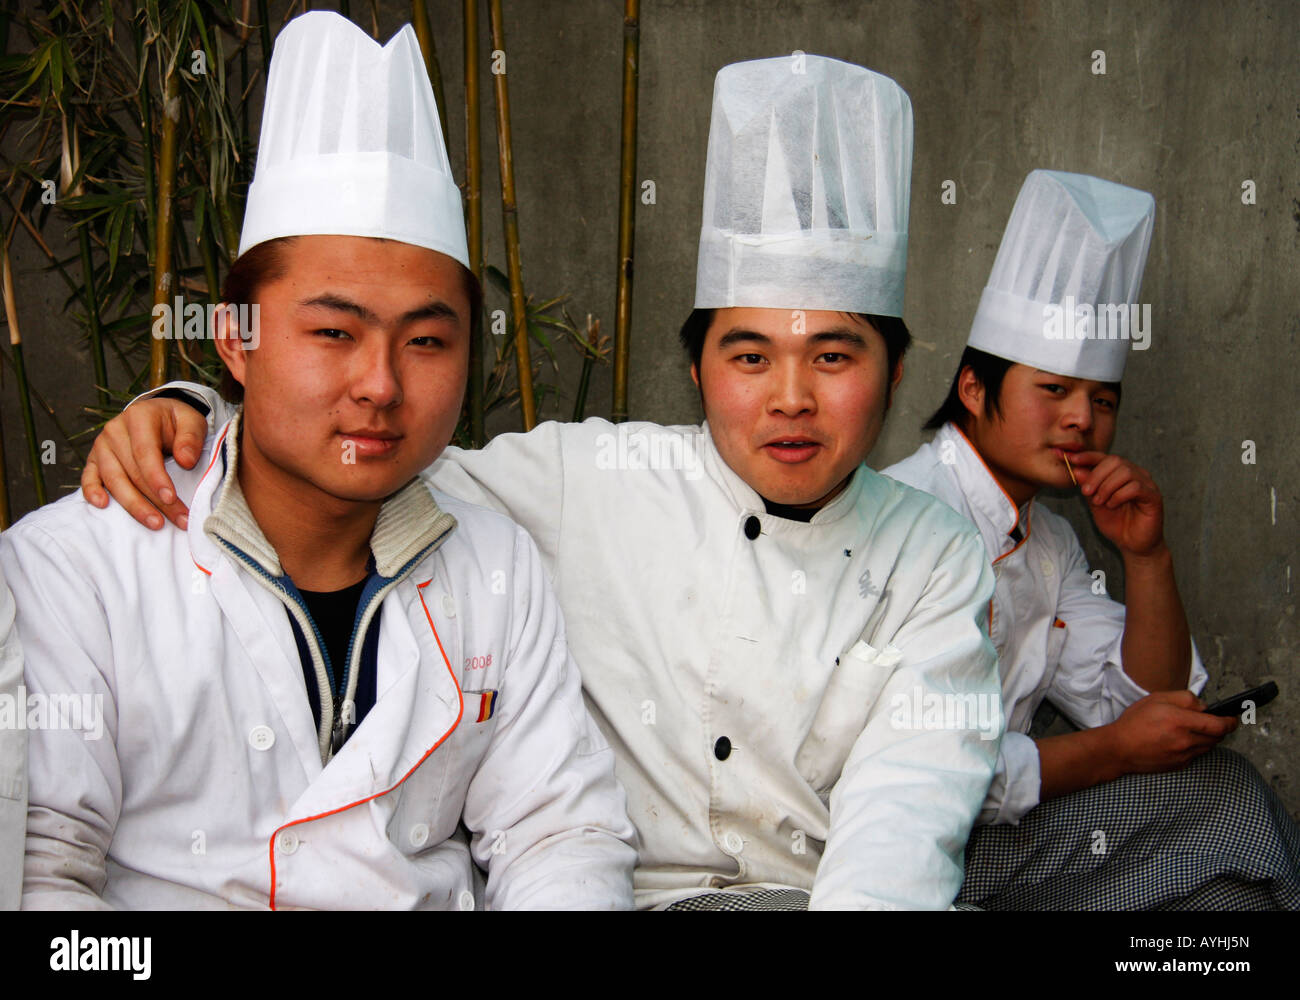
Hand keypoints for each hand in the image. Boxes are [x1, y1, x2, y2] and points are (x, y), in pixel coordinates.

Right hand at [80, 398, 207, 529]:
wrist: (156, 414)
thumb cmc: (175, 421)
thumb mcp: (191, 421)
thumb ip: (191, 438)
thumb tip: (186, 461)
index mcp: (139, 418)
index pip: (144, 452)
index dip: (157, 477)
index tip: (171, 498)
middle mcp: (115, 431)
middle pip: (131, 471)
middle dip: (155, 500)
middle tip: (178, 519)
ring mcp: (101, 445)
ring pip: (113, 479)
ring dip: (133, 505)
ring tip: (155, 523)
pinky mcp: (94, 459)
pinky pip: (89, 477)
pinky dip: (92, 491)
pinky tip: (103, 506)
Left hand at [1067, 450, 1164, 556]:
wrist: (1132, 545)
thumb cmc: (1116, 523)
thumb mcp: (1095, 503)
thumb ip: (1088, 486)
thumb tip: (1076, 469)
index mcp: (1121, 473)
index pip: (1105, 457)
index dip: (1088, 456)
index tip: (1070, 458)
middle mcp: (1136, 474)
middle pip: (1115, 461)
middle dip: (1096, 475)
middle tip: (1086, 492)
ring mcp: (1147, 484)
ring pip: (1125, 472)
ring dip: (1107, 487)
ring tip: (1099, 502)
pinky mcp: (1154, 496)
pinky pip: (1135, 487)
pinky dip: (1119, 495)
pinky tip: (1112, 505)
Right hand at [1108, 690, 1236, 774]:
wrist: (1119, 748)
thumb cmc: (1135, 722)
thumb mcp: (1157, 699)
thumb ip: (1185, 698)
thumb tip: (1204, 706)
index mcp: (1180, 721)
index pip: (1219, 725)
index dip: (1231, 721)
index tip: (1233, 717)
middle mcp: (1185, 741)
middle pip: (1218, 737)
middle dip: (1219, 728)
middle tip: (1212, 720)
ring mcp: (1184, 756)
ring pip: (1208, 746)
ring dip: (1208, 737)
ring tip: (1192, 729)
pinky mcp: (1180, 765)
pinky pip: (1197, 755)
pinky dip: (1195, 747)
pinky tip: (1181, 740)